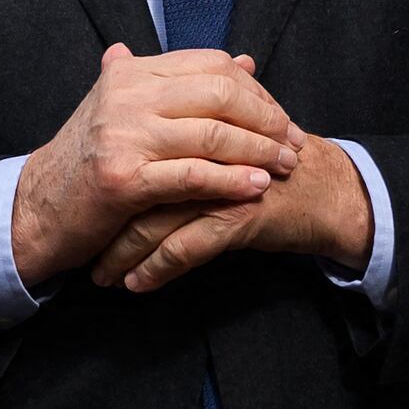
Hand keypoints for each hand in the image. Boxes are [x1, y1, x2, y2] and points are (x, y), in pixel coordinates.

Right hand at [9, 48, 301, 287]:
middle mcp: (127, 96)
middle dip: (266, 119)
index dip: (255, 90)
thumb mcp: (128, 109)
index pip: (211, 66)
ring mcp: (123, 136)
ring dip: (258, 152)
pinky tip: (257, 189)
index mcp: (131, 72)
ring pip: (213, 135)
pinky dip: (232, 182)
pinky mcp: (124, 178)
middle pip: (220, 94)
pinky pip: (193, 176)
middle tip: (293, 143)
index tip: (280, 117)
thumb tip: (244, 62)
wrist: (38, 207)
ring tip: (284, 167)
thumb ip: (182, 84)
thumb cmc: (89, 160)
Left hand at [95, 118, 372, 296]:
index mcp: (199, 124)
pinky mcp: (239, 216)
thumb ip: (187, 132)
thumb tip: (141, 137)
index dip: (108, 178)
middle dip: (106, 222)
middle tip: (81, 248)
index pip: (138, 148)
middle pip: (139, 184)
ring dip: (124, 253)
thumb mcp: (230, 140)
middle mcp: (206, 149)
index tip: (83, 208)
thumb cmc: (274, 166)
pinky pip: (186, 246)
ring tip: (102, 275)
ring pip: (156, 219)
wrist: (328, 191)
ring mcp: (222, 183)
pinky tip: (137, 284)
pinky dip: (157, 269)